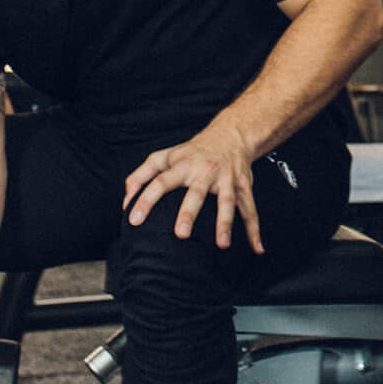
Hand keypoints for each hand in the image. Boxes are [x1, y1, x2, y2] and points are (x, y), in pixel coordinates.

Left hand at [124, 118, 262, 251]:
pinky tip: (256, 248)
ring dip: (225, 223)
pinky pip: (250, 209)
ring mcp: (226, 179)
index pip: (160, 182)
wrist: (231, 135)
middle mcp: (204, 171)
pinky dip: (254, 230)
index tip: (133, 219)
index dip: (146, 200)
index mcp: (182, 166)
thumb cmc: (193, 151)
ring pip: (227, 201)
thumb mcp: (164, 157)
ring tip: (222, 244)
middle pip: (196, 193)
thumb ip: (140, 176)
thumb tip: (126, 200)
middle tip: (181, 234)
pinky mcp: (244, 186)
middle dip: (189, 212)